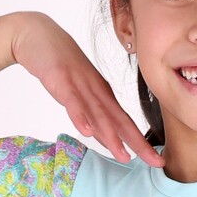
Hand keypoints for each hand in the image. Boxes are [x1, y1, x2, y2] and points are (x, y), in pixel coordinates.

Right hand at [11, 13, 161, 165]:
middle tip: (156, 163)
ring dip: (111, 136)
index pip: (126, 122)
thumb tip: (104, 138)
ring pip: (98, 114)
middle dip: (139, 143)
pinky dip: (79, 116)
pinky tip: (86, 132)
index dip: (142, 142)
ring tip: (123, 156)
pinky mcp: (61, 80)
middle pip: (120, 120)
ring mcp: (79, 84)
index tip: (158, 160)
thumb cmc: (60, 65)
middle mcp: (96, 90)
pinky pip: (72, 101)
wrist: (37, 34)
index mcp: (103, 94)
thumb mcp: (79, 92)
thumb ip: (91, 114)